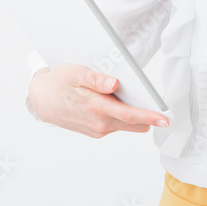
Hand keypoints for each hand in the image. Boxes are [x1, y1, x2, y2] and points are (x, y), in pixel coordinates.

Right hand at [28, 64, 169, 137]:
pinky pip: (116, 124)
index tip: (166, 118)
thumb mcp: (75, 73)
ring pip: (125, 124)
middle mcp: (99, 123)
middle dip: (146, 115)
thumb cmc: (59, 83)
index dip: (151, 117)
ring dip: (131, 113)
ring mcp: (97, 130)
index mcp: (96, 108)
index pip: (131, 115)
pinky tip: (111, 101)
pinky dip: (120, 115)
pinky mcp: (95, 132)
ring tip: (125, 95)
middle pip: (134, 124)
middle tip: (153, 101)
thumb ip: (95, 79)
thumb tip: (114, 84)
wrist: (40, 100)